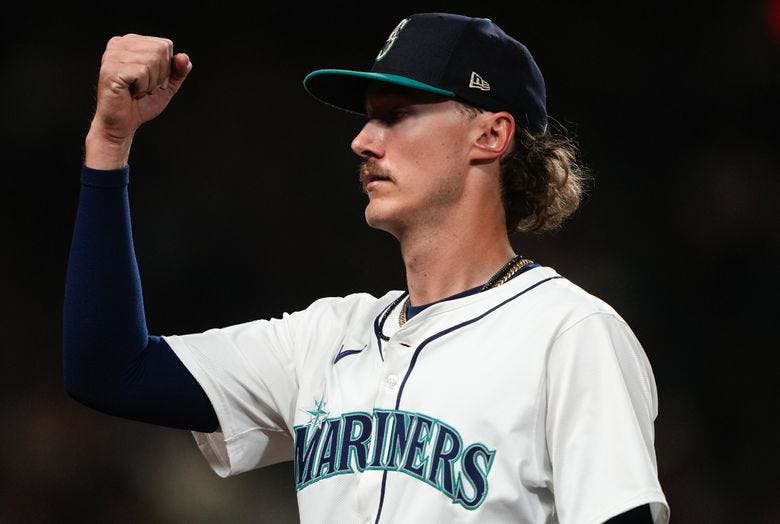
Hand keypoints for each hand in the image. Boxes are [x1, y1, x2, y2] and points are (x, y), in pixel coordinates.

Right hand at [85, 34, 191, 168]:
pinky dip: (143, 87)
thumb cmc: (140, 104)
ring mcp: (113, 55)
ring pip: (152, 60)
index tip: (151, 81)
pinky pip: (142, 72)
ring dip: (150, 82)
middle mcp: (119, 44)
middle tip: (144, 87)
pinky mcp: (110, 69)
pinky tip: (131, 92)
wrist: (122, 124)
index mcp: (131, 42)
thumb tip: (184, 58)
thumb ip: (177, 71)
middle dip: (159, 75)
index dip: (166, 68)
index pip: (165, 45)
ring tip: (136, 90)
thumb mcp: (166, 86)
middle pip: (160, 50)